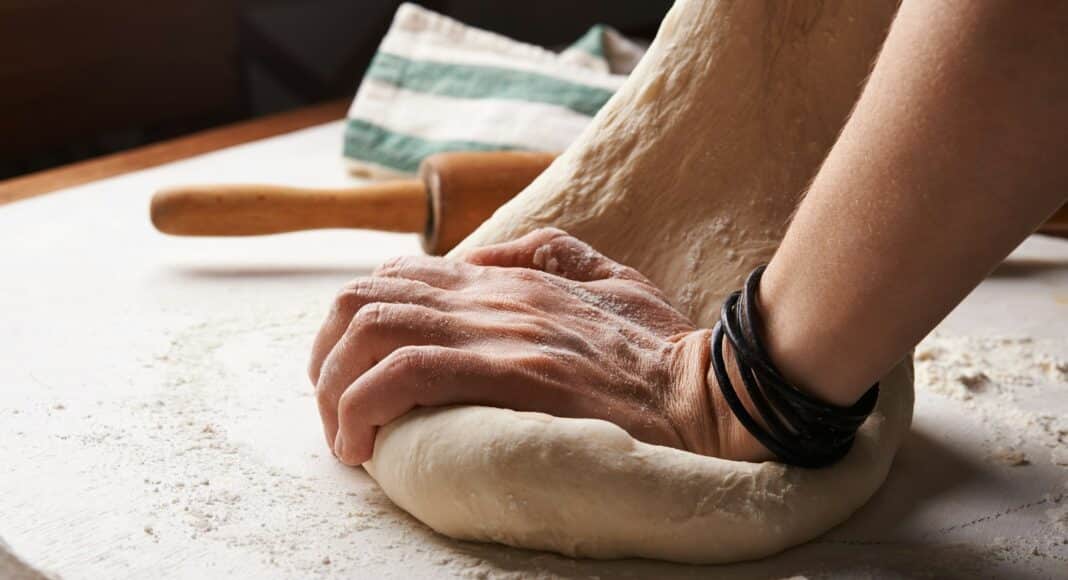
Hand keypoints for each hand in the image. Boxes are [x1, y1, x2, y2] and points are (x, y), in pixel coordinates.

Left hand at [309, 228, 765, 464]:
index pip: (396, 277)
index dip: (355, 324)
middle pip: (364, 299)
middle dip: (326, 357)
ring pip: (371, 330)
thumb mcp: (609, 277)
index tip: (354, 377)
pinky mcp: (510, 373)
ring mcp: (499, 331)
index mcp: (507, 279)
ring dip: (335, 387)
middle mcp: (491, 296)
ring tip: (345, 437)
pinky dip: (364, 407)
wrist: (709, 393)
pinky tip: (364, 445)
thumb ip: (548, 253)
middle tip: (335, 410)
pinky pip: (405, 374)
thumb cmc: (661, 350)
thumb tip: (483, 255)